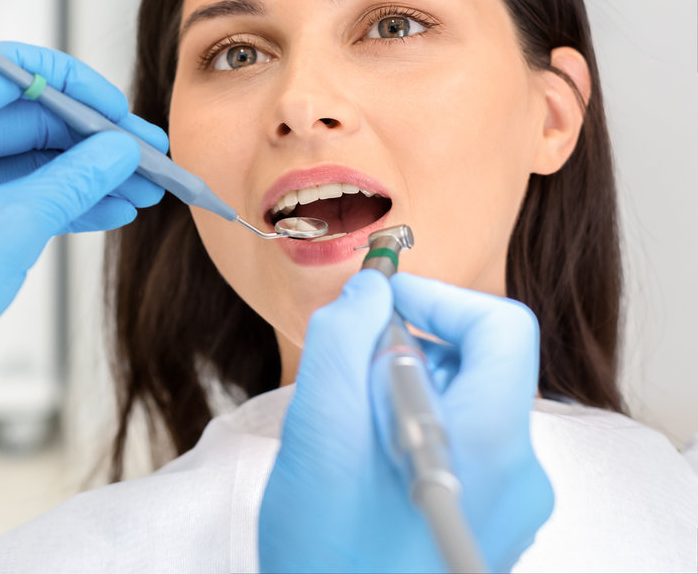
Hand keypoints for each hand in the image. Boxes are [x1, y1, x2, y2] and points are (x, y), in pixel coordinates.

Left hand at [0, 42, 165, 474]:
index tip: (116, 108)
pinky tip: (110, 211)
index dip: (72, 82)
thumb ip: (72, 181)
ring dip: (87, 174)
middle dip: (93, 138)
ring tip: (142, 189)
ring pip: (30, 158)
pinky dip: (63, 201)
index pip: (12, 69)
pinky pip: (20, 192)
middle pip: (29, 115)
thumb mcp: (11, 227)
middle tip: (146, 156)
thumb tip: (116, 149)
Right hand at [258, 271, 552, 572]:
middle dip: (412, 348)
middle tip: (347, 371)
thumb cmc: (325, 551)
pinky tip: (364, 465)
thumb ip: (343, 340)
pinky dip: (417, 431)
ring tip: (348, 429)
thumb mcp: (319, 431)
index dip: (439, 297)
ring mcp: (512, 508)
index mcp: (488, 442)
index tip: (381, 303)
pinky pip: (465, 449)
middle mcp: (520, 474)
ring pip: (467, 407)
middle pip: (482, 367)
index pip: (502, 327)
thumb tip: (370, 291)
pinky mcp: (491, 528)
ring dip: (406, 392)